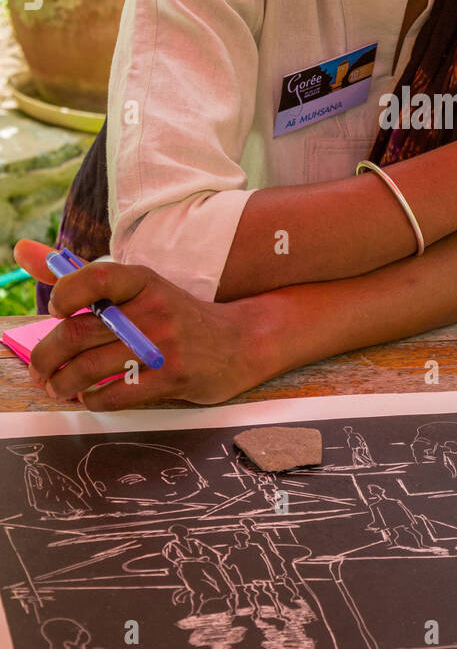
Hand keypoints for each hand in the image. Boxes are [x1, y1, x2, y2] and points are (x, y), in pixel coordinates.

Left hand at [13, 240, 270, 409]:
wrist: (241, 342)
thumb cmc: (178, 316)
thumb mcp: (139, 288)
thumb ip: (81, 274)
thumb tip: (22, 249)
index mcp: (143, 282)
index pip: (96, 277)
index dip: (65, 294)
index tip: (55, 311)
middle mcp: (153, 310)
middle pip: (80, 333)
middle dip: (46, 356)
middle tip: (39, 369)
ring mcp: (164, 345)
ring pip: (91, 369)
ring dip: (62, 384)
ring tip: (57, 387)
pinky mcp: (173, 378)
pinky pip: (116, 394)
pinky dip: (93, 399)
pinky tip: (90, 396)